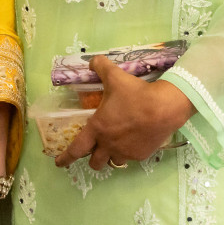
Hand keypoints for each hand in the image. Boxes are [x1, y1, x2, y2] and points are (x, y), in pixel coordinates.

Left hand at [56, 56, 193, 171]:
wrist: (164, 108)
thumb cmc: (136, 93)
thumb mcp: (115, 76)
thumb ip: (100, 67)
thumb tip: (92, 61)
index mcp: (98, 128)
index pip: (76, 149)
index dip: (66, 157)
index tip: (59, 163)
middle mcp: (109, 145)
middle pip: (95, 163)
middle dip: (92, 159)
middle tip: (94, 151)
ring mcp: (126, 152)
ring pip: (113, 162)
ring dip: (111, 157)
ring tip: (114, 146)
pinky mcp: (141, 156)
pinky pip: (131, 158)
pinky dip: (129, 152)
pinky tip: (134, 141)